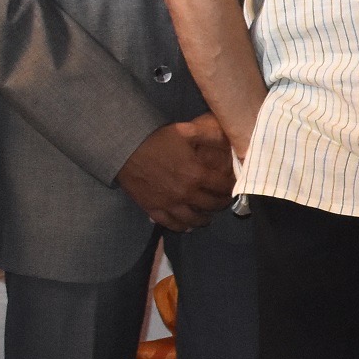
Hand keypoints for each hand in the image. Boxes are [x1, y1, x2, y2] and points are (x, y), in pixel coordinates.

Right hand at [118, 116, 234, 232]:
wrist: (125, 150)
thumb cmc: (157, 140)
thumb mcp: (186, 131)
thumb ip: (210, 136)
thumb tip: (230, 141)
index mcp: (196, 174)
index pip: (223, 187)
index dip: (231, 187)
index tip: (233, 186)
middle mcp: (186, 193)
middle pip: (212, 205)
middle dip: (221, 203)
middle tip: (222, 201)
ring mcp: (170, 204)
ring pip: (194, 220)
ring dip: (204, 219)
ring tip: (208, 216)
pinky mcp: (154, 210)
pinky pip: (172, 225)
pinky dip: (183, 227)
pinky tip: (188, 225)